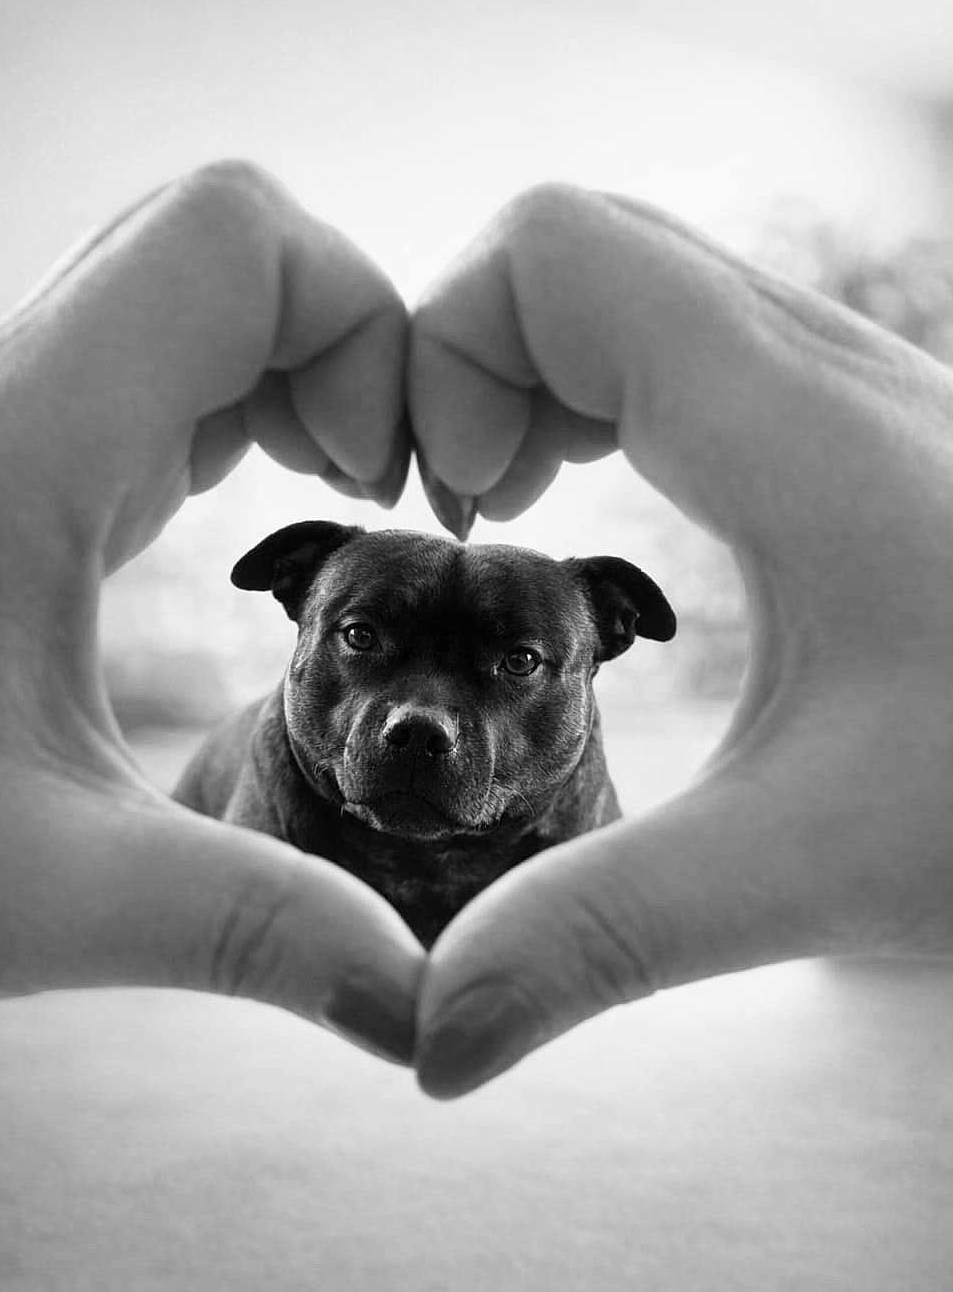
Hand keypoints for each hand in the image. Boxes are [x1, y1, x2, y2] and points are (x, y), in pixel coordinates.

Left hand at [0, 161, 423, 1062]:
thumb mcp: (44, 895)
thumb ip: (249, 929)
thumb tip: (425, 1007)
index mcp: (30, 453)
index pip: (237, 241)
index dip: (363, 325)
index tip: (389, 485)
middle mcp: (12, 401)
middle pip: (223, 243)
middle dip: (346, 342)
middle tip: (378, 494)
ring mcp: (3, 424)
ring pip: (187, 297)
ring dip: (295, 375)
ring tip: (340, 510)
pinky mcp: (4, 468)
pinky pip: (150, 372)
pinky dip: (240, 413)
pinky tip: (250, 539)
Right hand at [409, 184, 952, 1096]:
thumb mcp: (818, 867)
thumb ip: (606, 938)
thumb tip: (431, 1044)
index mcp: (792, 430)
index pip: (549, 257)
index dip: (446, 362)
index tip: (458, 518)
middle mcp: (822, 367)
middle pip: (575, 247)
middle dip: (475, 362)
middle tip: (479, 518)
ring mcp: (850, 384)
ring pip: (634, 283)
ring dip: (539, 377)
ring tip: (524, 517)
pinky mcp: (859, 428)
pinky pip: (689, 339)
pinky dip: (604, 395)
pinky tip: (613, 517)